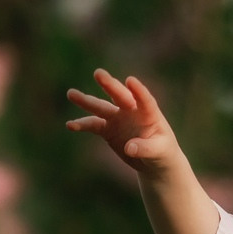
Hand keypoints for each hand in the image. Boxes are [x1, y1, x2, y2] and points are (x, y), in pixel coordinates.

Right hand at [65, 69, 182, 175]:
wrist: (152, 160)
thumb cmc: (162, 153)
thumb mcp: (159, 152)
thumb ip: (146, 148)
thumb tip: (129, 147)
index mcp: (149, 113)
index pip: (144, 99)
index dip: (138, 91)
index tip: (130, 81)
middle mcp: (132, 111)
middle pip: (119, 95)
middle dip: (109, 85)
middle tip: (98, 73)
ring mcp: (118, 118)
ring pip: (101, 107)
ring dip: (86, 101)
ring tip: (70, 93)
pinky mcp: (108, 129)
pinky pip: (93, 125)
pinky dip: (82, 124)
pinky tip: (70, 125)